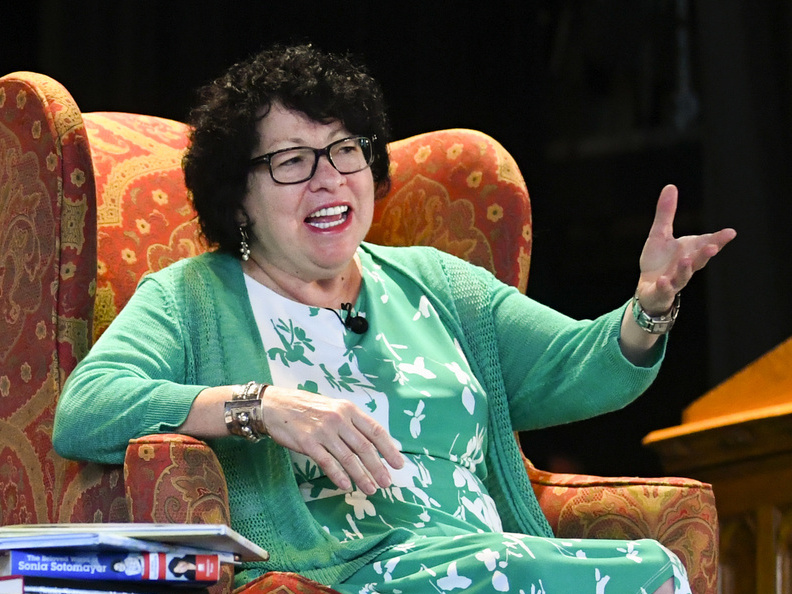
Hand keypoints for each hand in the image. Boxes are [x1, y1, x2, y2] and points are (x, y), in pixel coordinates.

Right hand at [260, 386, 403, 494]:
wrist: (275, 405)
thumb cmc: (307, 408)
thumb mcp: (334, 407)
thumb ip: (352, 423)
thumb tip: (372, 443)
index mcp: (348, 409)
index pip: (375, 430)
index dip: (389, 448)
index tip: (399, 463)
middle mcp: (339, 419)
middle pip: (364, 447)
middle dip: (378, 467)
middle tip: (387, 483)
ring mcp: (323, 431)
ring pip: (348, 458)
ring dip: (361, 476)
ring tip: (371, 489)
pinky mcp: (308, 442)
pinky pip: (327, 462)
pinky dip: (338, 475)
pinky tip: (346, 486)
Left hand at [636, 184, 735, 313]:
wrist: (649, 289)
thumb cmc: (659, 262)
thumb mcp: (660, 234)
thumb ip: (666, 214)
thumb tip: (670, 186)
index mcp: (690, 251)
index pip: (706, 244)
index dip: (718, 239)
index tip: (731, 232)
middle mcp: (686, 266)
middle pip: (699, 260)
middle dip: (705, 254)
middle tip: (712, 246)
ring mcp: (674, 280)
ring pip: (683, 276)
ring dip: (685, 269)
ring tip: (686, 261)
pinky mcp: (661, 291)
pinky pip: (664, 290)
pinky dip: (665, 286)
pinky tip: (663, 281)